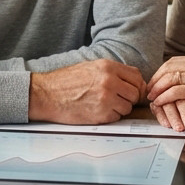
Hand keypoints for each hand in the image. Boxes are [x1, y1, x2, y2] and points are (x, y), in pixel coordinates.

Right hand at [29, 59, 144, 123]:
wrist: (47, 94)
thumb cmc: (66, 81)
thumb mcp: (91, 67)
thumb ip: (112, 72)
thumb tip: (132, 80)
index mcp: (107, 67)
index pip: (136, 76)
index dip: (136, 85)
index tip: (132, 90)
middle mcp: (109, 81)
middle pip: (135, 93)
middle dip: (129, 98)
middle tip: (118, 99)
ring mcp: (106, 99)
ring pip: (127, 107)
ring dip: (119, 108)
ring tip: (104, 104)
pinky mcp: (101, 115)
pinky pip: (116, 117)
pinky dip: (110, 116)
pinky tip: (98, 110)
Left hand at [148, 56, 184, 122]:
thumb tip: (175, 82)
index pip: (173, 62)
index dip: (160, 72)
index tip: (154, 82)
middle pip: (168, 68)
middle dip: (156, 79)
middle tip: (148, 90)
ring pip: (170, 78)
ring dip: (157, 88)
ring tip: (151, 97)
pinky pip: (175, 91)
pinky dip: (164, 97)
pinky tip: (159, 102)